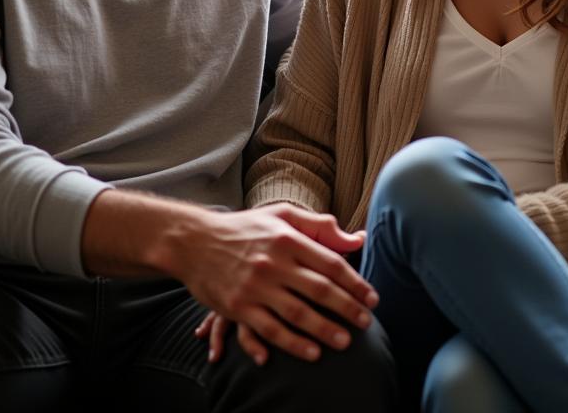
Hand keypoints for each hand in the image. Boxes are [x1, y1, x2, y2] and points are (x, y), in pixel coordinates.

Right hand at [167, 204, 374, 362]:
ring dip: (326, 330)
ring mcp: (256, 286)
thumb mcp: (281, 216)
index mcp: (287, 237)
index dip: (355, 283)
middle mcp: (274, 262)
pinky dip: (293, 344)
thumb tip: (357, 238)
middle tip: (366, 323)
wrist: (195, 241)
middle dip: (348, 309)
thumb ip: (319, 226)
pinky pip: (271, 330)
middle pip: (320, 290)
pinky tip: (312, 352)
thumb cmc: (245, 228)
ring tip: (346, 342)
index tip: (372, 298)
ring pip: (299, 314)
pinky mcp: (239, 307)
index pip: (330, 263)